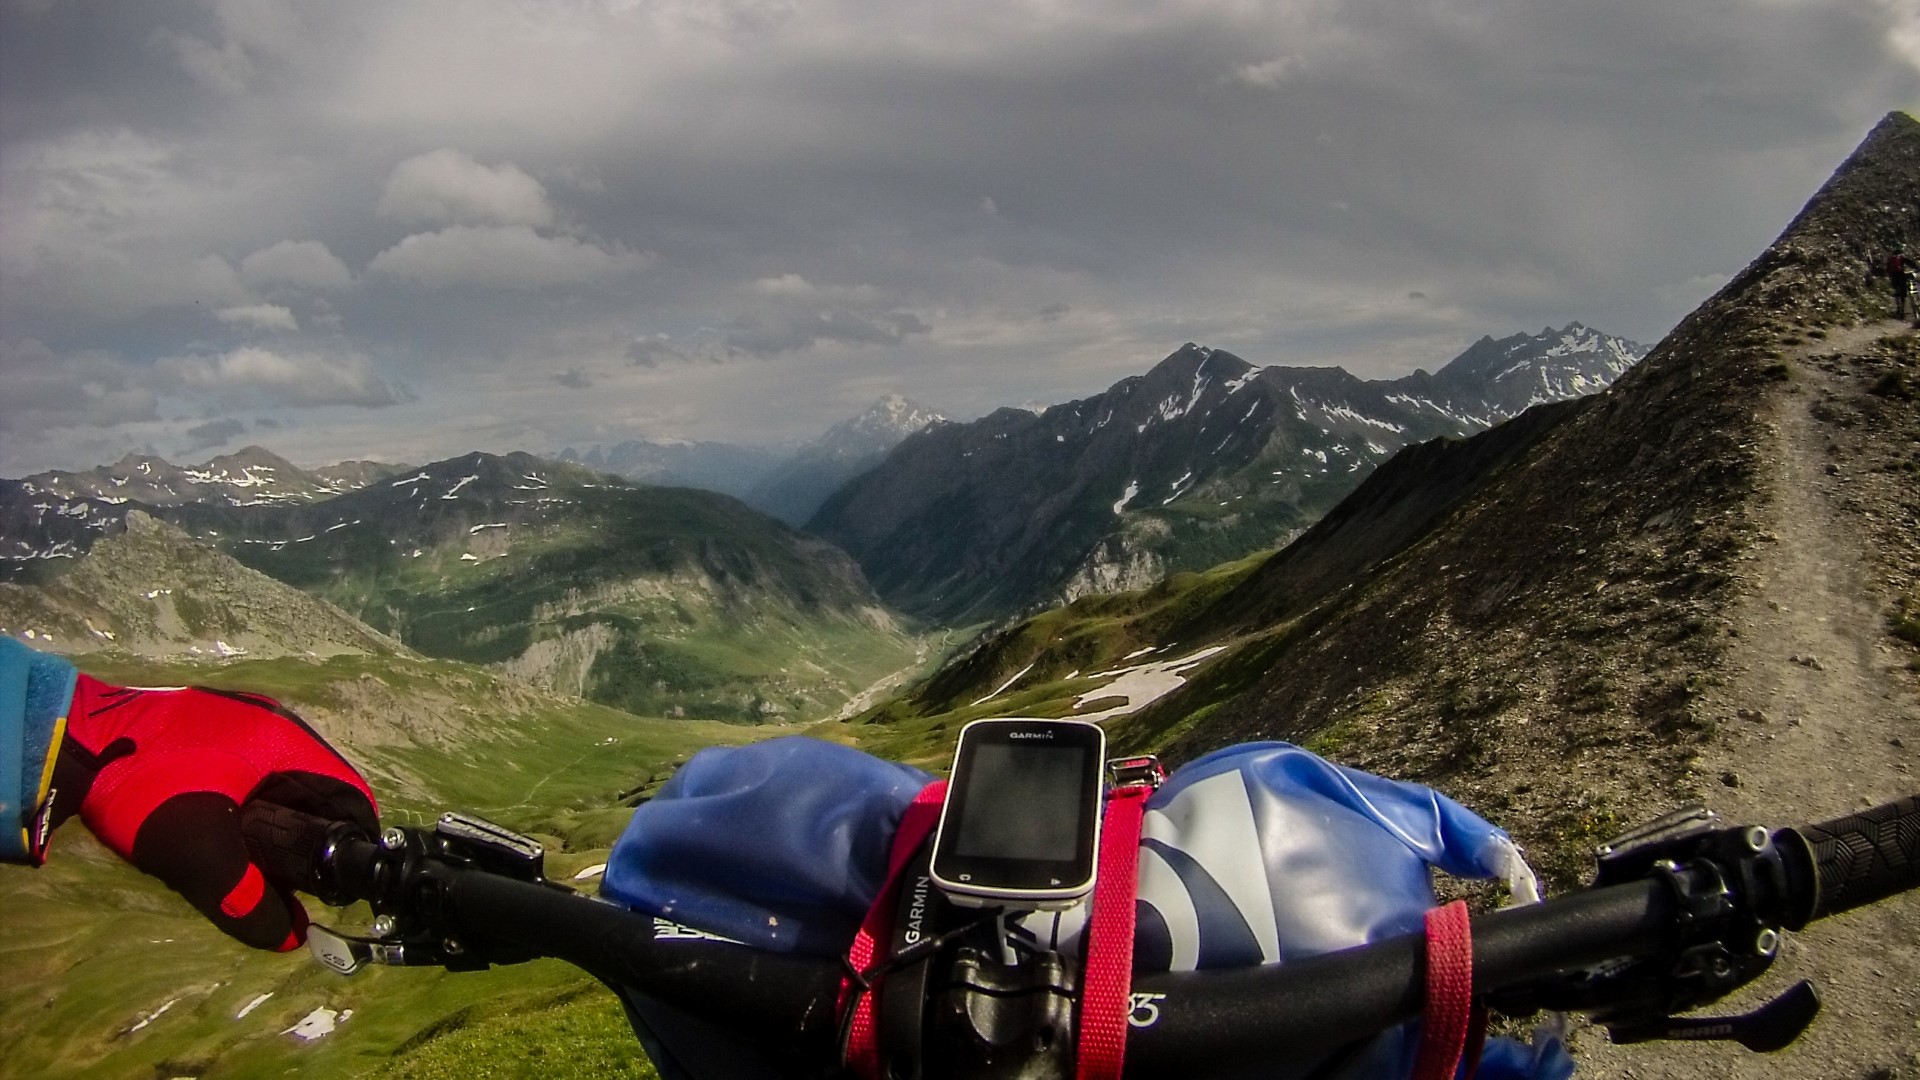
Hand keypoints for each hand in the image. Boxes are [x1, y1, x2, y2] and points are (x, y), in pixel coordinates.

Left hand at [50, 677, 377, 950]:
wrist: (69, 741)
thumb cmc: (147, 788)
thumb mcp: (199, 854)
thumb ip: (247, 900)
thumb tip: (290, 936)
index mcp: (287, 743)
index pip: (350, 795)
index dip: (353, 843)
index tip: (336, 884)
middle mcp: (275, 724)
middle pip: (319, 790)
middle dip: (313, 839)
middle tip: (293, 884)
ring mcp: (241, 719)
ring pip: (285, 781)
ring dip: (281, 823)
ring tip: (257, 864)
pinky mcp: (210, 725)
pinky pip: (253, 771)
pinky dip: (252, 805)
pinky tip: (225, 830)